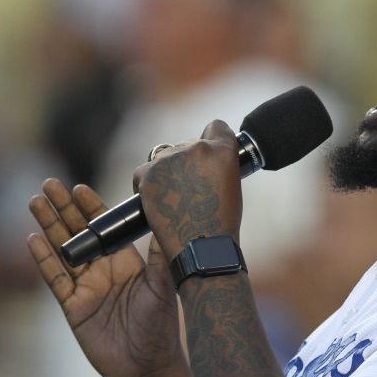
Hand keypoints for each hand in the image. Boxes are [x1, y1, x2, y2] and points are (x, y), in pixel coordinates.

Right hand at [28, 179, 184, 376]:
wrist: (148, 367)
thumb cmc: (162, 327)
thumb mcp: (164, 286)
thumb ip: (161, 256)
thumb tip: (168, 220)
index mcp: (127, 261)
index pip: (106, 228)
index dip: (92, 207)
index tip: (79, 187)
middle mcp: (104, 270)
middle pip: (79, 232)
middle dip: (64, 208)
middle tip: (49, 183)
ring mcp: (86, 287)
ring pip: (63, 250)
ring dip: (49, 226)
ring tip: (35, 202)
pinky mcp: (73, 307)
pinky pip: (54, 279)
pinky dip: (44, 259)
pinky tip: (33, 240)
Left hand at [133, 121, 242, 261]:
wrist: (201, 248)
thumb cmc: (220, 225)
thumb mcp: (231, 187)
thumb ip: (218, 166)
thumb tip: (203, 162)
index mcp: (223, 151)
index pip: (216, 127)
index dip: (212, 140)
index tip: (208, 157)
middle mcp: (197, 148)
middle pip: (187, 145)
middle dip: (188, 163)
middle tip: (192, 192)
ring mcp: (171, 159)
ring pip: (166, 158)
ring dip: (169, 174)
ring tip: (178, 202)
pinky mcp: (149, 173)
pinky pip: (145, 171)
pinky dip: (149, 184)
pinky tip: (160, 203)